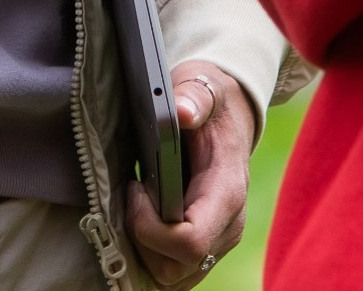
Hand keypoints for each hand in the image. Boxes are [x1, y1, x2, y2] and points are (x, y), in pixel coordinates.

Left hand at [127, 58, 256, 285]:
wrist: (230, 118)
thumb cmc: (211, 106)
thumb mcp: (204, 90)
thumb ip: (194, 97)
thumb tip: (181, 110)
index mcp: (227, 194)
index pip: (189, 241)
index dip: (150, 226)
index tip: (135, 187)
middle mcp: (227, 227)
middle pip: (173, 268)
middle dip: (140, 240)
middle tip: (132, 196)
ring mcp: (217, 243)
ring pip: (171, 278)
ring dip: (143, 250)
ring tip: (137, 206)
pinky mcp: (205, 249)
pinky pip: (173, 273)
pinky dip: (150, 255)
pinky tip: (142, 219)